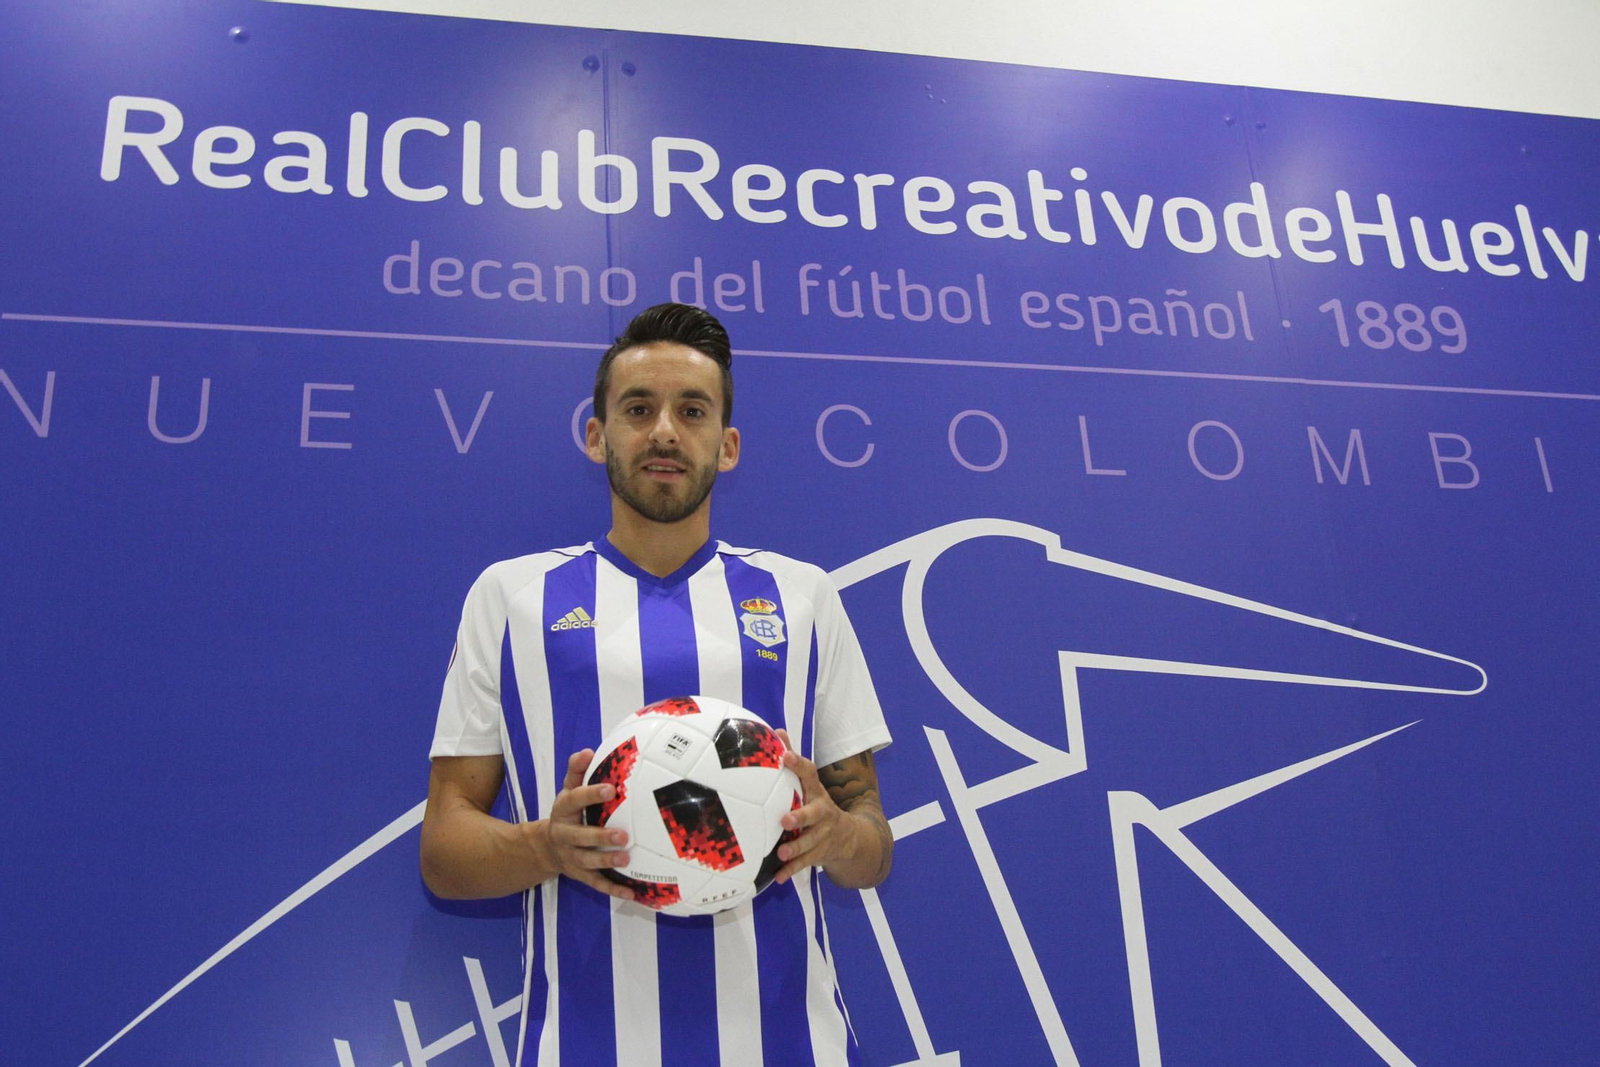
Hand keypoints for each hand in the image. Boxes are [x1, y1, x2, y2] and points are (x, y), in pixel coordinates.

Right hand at [535, 749, 635, 900]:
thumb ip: (576, 772)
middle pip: (579, 837)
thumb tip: (587, 751)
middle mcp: (564, 836)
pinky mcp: (579, 875)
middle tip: (622, 834)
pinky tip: (631, 892)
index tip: (610, 789)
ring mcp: (571, 857)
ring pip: (587, 862)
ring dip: (606, 861)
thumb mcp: (567, 791)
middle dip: (599, 836)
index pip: (574, 800)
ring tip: (626, 859)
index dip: (590, 794)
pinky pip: (596, 884)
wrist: (546, 847)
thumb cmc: (568, 813)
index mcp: (562, 811)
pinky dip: (613, 889)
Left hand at [770, 729, 854, 885]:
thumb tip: (777, 732)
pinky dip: (791, 871)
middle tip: (785, 820)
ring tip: (781, 852)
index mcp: (816, 792)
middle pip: (814, 814)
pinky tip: (778, 877)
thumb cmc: (817, 804)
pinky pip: (805, 864)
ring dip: (796, 847)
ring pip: (810, 842)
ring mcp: (823, 835)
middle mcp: (822, 812)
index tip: (783, 755)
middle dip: (801, 817)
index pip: (809, 774)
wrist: (849, 838)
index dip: (797, 763)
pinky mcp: (819, 854)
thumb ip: (794, 761)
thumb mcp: (809, 784)